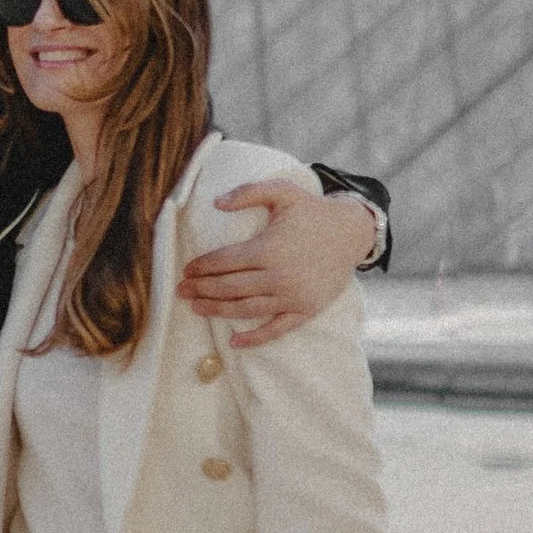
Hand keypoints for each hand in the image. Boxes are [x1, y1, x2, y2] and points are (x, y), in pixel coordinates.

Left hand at [179, 178, 376, 346]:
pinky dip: (255, 338)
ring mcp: (292, 295)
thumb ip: (248, 192)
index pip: (223, 262)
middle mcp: (278, 275)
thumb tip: (215, 203)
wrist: (352, 232)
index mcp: (268, 248)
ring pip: (246, 309)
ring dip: (217, 311)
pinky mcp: (305, 310)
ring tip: (196, 308)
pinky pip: (276, 329)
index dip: (201, 267)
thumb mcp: (282, 191)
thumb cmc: (312, 211)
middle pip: (229, 287)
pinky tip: (234, 341)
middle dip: (201, 289)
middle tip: (180, 291)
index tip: (186, 271)